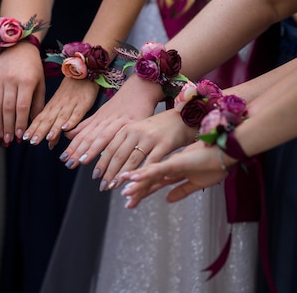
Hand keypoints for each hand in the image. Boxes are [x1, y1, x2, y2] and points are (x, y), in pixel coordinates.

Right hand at [0, 41, 44, 144]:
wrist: (18, 46)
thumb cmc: (33, 67)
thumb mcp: (40, 83)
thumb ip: (37, 104)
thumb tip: (34, 125)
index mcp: (26, 81)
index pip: (21, 107)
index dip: (19, 123)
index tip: (19, 136)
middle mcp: (10, 80)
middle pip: (7, 108)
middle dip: (6, 127)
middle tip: (6, 141)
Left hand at [23, 77, 99, 148]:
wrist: (83, 73)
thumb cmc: (71, 92)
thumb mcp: (60, 106)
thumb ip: (55, 124)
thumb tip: (50, 143)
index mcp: (52, 106)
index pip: (40, 118)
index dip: (32, 128)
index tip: (24, 138)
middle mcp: (58, 106)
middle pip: (48, 120)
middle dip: (40, 131)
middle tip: (32, 141)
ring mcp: (70, 105)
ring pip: (61, 118)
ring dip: (54, 128)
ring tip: (47, 138)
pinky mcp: (83, 104)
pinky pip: (77, 114)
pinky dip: (72, 121)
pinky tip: (66, 128)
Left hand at [60, 77, 160, 168]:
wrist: (140, 88)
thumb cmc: (121, 104)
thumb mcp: (101, 114)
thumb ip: (85, 125)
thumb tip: (67, 135)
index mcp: (97, 120)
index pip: (82, 135)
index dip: (72, 147)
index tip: (63, 159)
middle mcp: (105, 121)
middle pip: (89, 138)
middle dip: (78, 152)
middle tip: (69, 164)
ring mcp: (119, 122)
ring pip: (103, 138)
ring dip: (93, 151)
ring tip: (85, 163)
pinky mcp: (133, 124)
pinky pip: (122, 138)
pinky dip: (116, 148)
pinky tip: (112, 158)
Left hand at [93, 108, 197, 190]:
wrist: (183, 117)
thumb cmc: (158, 127)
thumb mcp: (138, 129)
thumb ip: (125, 141)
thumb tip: (108, 157)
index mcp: (127, 128)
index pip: (110, 148)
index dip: (102, 163)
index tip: (96, 176)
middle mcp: (136, 132)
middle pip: (119, 156)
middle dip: (109, 173)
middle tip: (103, 186)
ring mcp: (150, 138)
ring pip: (133, 161)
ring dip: (123, 177)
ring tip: (116, 188)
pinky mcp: (164, 144)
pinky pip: (151, 163)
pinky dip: (143, 175)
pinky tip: (137, 184)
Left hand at [119, 140, 235, 208]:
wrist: (228, 150)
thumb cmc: (215, 163)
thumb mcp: (197, 182)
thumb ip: (181, 190)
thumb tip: (168, 200)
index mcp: (173, 171)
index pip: (154, 183)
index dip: (142, 192)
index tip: (131, 202)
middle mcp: (169, 166)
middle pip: (149, 181)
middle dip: (137, 192)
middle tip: (126, 203)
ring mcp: (171, 163)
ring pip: (149, 175)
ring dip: (137, 184)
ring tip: (125, 192)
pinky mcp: (176, 162)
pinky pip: (158, 169)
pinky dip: (145, 174)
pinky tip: (134, 178)